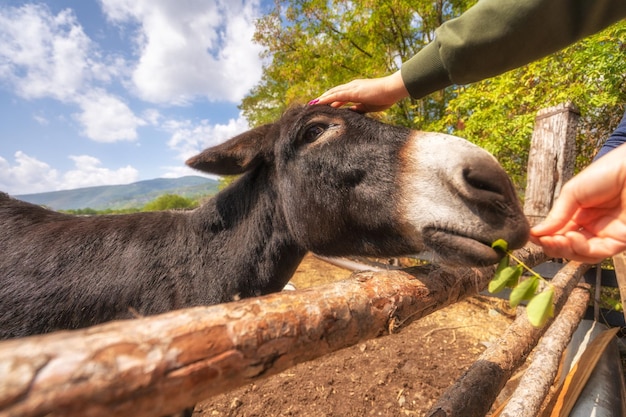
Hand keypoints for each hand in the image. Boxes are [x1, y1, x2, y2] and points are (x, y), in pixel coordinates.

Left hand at [309, 71, 409, 112]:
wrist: (393, 89)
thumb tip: (351, 113)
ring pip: (332, 93)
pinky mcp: (353, 91)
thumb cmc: (385, 97)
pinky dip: (326, 99)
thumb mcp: (369, 106)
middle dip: (323, 99)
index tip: (324, 106)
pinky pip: (336, 95)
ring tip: (311, 105)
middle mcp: (352, 86)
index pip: (340, 95)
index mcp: (356, 90)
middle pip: (333, 93)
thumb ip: (359, 109)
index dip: (331, 100)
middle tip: (313, 106)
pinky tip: (318, 103)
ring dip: (321, 99)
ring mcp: (352, 88)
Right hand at [530, 144, 625, 262]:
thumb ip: (556, 215)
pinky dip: (580, 249)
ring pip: (580, 254)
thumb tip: (535, 233)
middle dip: (553, 246)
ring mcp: (605, 235)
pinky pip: (597, 253)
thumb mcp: (572, 192)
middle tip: (543, 240)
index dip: (545, 237)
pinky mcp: (620, 241)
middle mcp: (591, 227)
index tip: (533, 236)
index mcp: (578, 214)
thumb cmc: (605, 173)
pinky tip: (570, 237)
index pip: (558, 232)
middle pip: (567, 246)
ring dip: (564, 250)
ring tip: (555, 240)